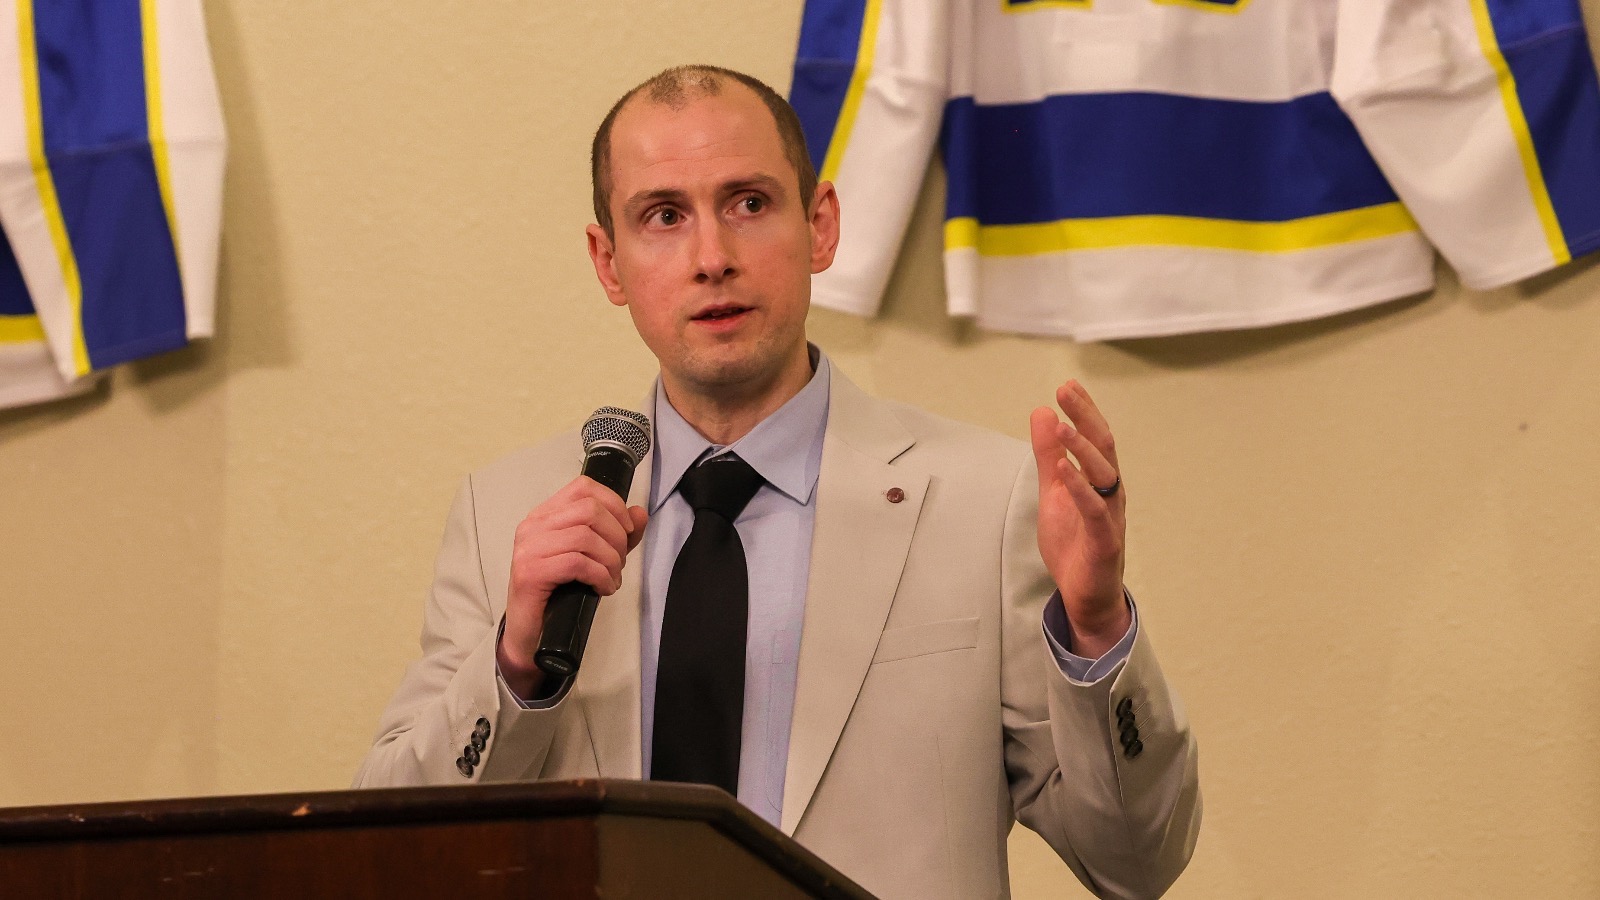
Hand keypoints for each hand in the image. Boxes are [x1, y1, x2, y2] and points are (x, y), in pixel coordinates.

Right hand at [497, 475, 648, 696]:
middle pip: (589, 510)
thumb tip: (639, 513)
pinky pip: (577, 563)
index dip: (613, 504)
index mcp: (545, 515)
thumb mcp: (594, 558)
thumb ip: (617, 535)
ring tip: (612, 579)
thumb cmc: (559, 594)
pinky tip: (603, 589)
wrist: (529, 635)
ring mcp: (528, 548)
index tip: (626, 531)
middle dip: (616, 537)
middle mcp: (532, 525)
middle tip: (619, 564)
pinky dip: (600, 576)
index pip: (583, 487)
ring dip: (610, 561)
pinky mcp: (530, 572)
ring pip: (586, 537)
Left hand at [1028, 380, 1129, 658]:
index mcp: (1100, 479)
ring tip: (1062, 426)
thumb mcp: (1053, 492)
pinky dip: (1079, 488)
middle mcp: (1110, 492)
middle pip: (1103, 447)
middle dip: (1085, 417)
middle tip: (1066, 391)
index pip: (1095, 437)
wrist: (1085, 594)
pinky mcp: (1104, 540)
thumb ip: (1048, 455)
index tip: (1067, 385)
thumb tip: (1043, 413)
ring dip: (1082, 449)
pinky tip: (1063, 470)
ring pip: (1103, 475)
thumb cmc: (1074, 541)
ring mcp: (1110, 515)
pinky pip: (1094, 509)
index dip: (1083, 411)